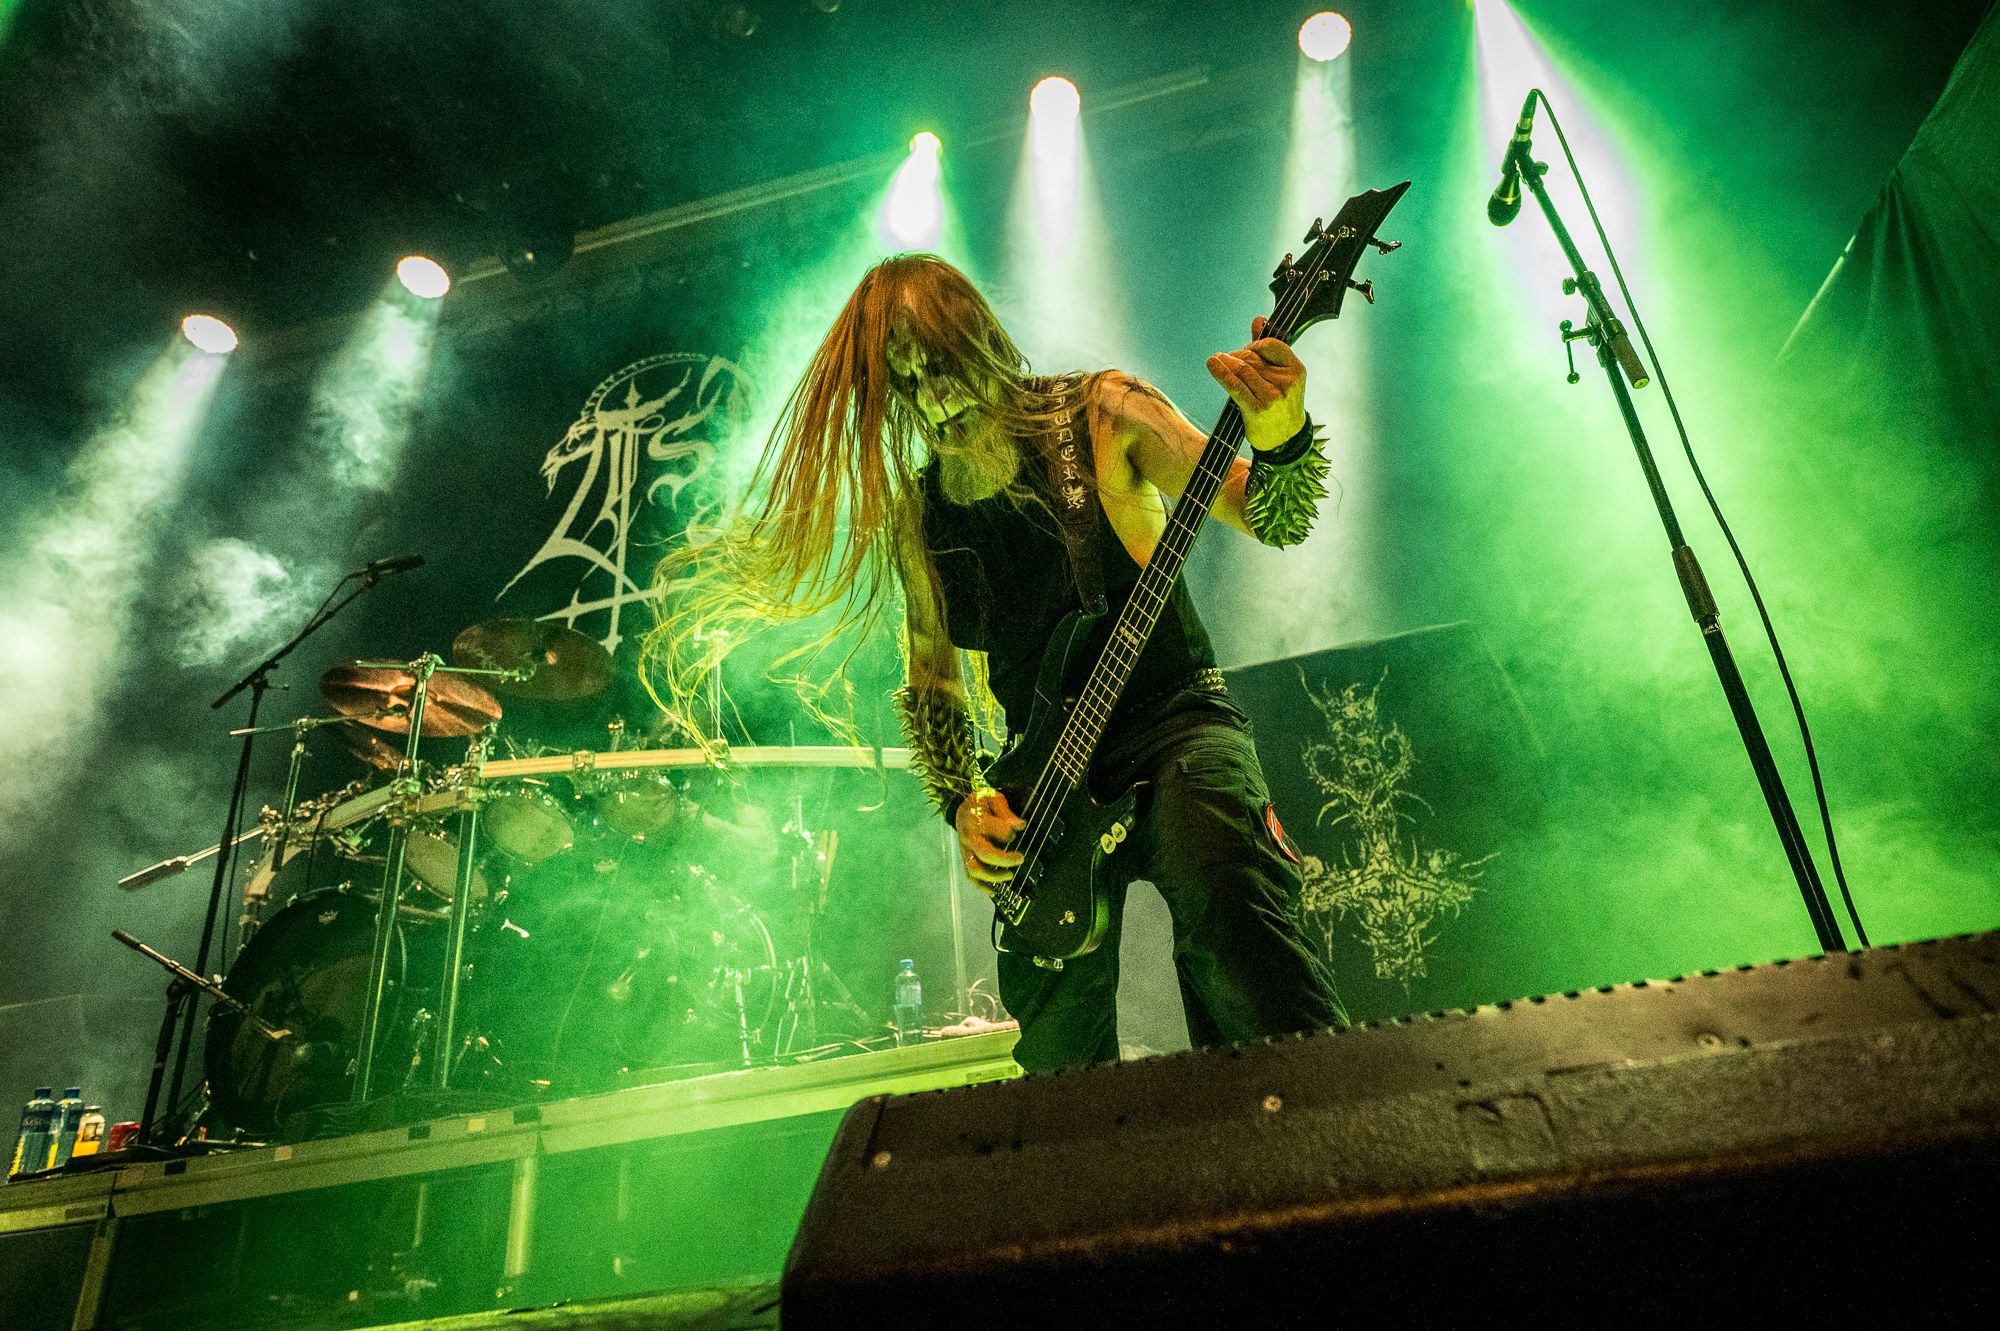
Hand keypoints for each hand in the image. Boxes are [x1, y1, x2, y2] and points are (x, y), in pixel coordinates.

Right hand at [955, 787, 1024, 896]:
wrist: (962, 807)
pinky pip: (970, 876)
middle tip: (1020, 858)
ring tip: (1009, 875)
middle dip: (1004, 859)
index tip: (1020, 827)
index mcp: (975, 819)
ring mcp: (964, 850)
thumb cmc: (981, 802)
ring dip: (993, 876)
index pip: (996, 830)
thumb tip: (1020, 825)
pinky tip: (994, 892)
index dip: (1010, 831)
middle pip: (984, 853)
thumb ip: (1006, 812)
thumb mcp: (993, 798)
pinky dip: (981, 886)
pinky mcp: (965, 858)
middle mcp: (967, 837)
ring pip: (975, 869)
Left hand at [1206, 315, 1306, 452]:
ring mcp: (1272, 396)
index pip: (1270, 345)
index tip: (1247, 350)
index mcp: (1296, 369)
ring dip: (1226, 362)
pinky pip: (1234, 385)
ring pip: (1242, 369)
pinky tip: (1212, 365)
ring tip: (1217, 360)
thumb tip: (1259, 319)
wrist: (1285, 440)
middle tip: (1228, 359)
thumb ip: (1269, 347)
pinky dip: (1220, 373)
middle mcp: (1286, 381)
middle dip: (1237, 355)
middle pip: (1252, 357)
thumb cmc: (1281, 403)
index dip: (1254, 344)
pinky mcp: (1257, 408)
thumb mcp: (1282, 375)